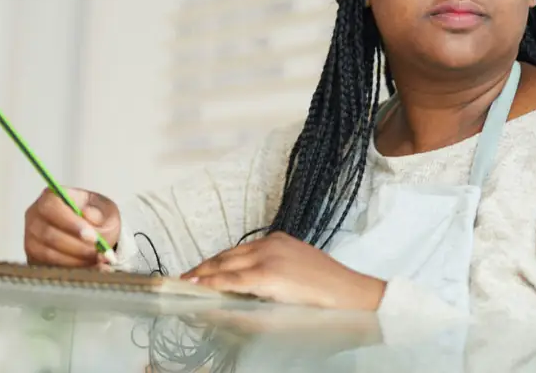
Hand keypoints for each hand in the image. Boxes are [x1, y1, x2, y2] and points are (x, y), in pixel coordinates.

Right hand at [23, 187, 119, 267]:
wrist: (93, 232)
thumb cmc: (97, 217)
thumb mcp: (105, 210)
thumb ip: (99, 213)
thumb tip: (87, 215)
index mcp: (50, 197)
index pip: (52, 207)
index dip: (71, 224)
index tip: (92, 236)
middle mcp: (35, 217)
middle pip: (49, 234)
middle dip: (78, 247)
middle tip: (100, 253)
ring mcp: (31, 239)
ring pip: (48, 254)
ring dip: (77, 260)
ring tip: (98, 261)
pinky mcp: (34, 258)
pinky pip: (49, 267)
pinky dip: (73, 270)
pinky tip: (92, 268)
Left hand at [181, 232, 385, 310]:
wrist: (350, 293)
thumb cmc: (329, 289)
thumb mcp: (298, 273)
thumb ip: (274, 274)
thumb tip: (249, 286)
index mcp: (277, 240)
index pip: (238, 251)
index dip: (216, 261)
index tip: (200, 269)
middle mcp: (269, 244)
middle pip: (227, 255)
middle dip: (204, 266)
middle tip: (185, 276)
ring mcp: (267, 257)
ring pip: (226, 265)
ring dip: (204, 273)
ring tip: (186, 282)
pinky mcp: (267, 274)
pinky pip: (232, 279)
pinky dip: (212, 282)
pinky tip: (199, 286)